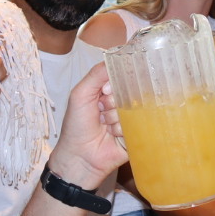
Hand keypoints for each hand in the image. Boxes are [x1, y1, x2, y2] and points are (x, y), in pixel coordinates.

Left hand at [48, 63, 127, 189]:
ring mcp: (130, 118)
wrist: (80, 157)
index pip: (123, 76)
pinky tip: (113, 135)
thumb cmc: (76, 125)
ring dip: (115, 118)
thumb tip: (115, 58)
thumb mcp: (80, 94)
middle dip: (113, 102)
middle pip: (130, 91)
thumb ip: (96, 74)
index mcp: (108, 91)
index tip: (105, 90)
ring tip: (104, 127)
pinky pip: (138, 124)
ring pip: (133, 108)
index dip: (116, 82)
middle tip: (100, 110)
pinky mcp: (137, 133)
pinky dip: (122, 129)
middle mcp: (121, 102)